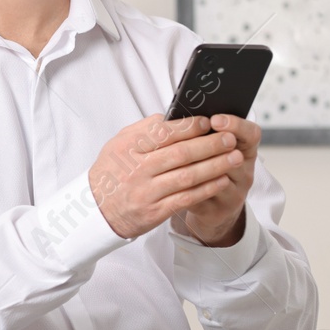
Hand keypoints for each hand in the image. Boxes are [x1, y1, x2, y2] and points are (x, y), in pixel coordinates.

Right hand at [88, 113, 246, 240]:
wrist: (95, 210)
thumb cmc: (111, 173)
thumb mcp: (117, 145)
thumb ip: (143, 129)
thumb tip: (172, 117)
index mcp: (127, 148)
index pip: (163, 133)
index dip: (190, 127)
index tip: (208, 122)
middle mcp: (136, 170)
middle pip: (180, 154)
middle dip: (210, 145)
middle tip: (229, 138)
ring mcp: (146, 192)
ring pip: (187, 176)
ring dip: (215, 166)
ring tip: (234, 158)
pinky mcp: (154, 212)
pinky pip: (186, 198)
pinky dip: (207, 189)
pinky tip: (222, 180)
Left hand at [171, 114, 259, 246]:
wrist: (211, 207)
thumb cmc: (206, 168)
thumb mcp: (209, 149)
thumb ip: (201, 134)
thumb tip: (180, 115)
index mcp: (244, 151)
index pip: (251, 134)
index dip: (236, 125)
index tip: (215, 119)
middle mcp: (244, 172)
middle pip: (235, 156)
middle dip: (213, 145)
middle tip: (194, 137)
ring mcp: (234, 193)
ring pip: (218, 178)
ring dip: (197, 166)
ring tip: (177, 157)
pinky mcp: (218, 210)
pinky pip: (202, 197)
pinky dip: (187, 187)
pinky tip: (171, 179)